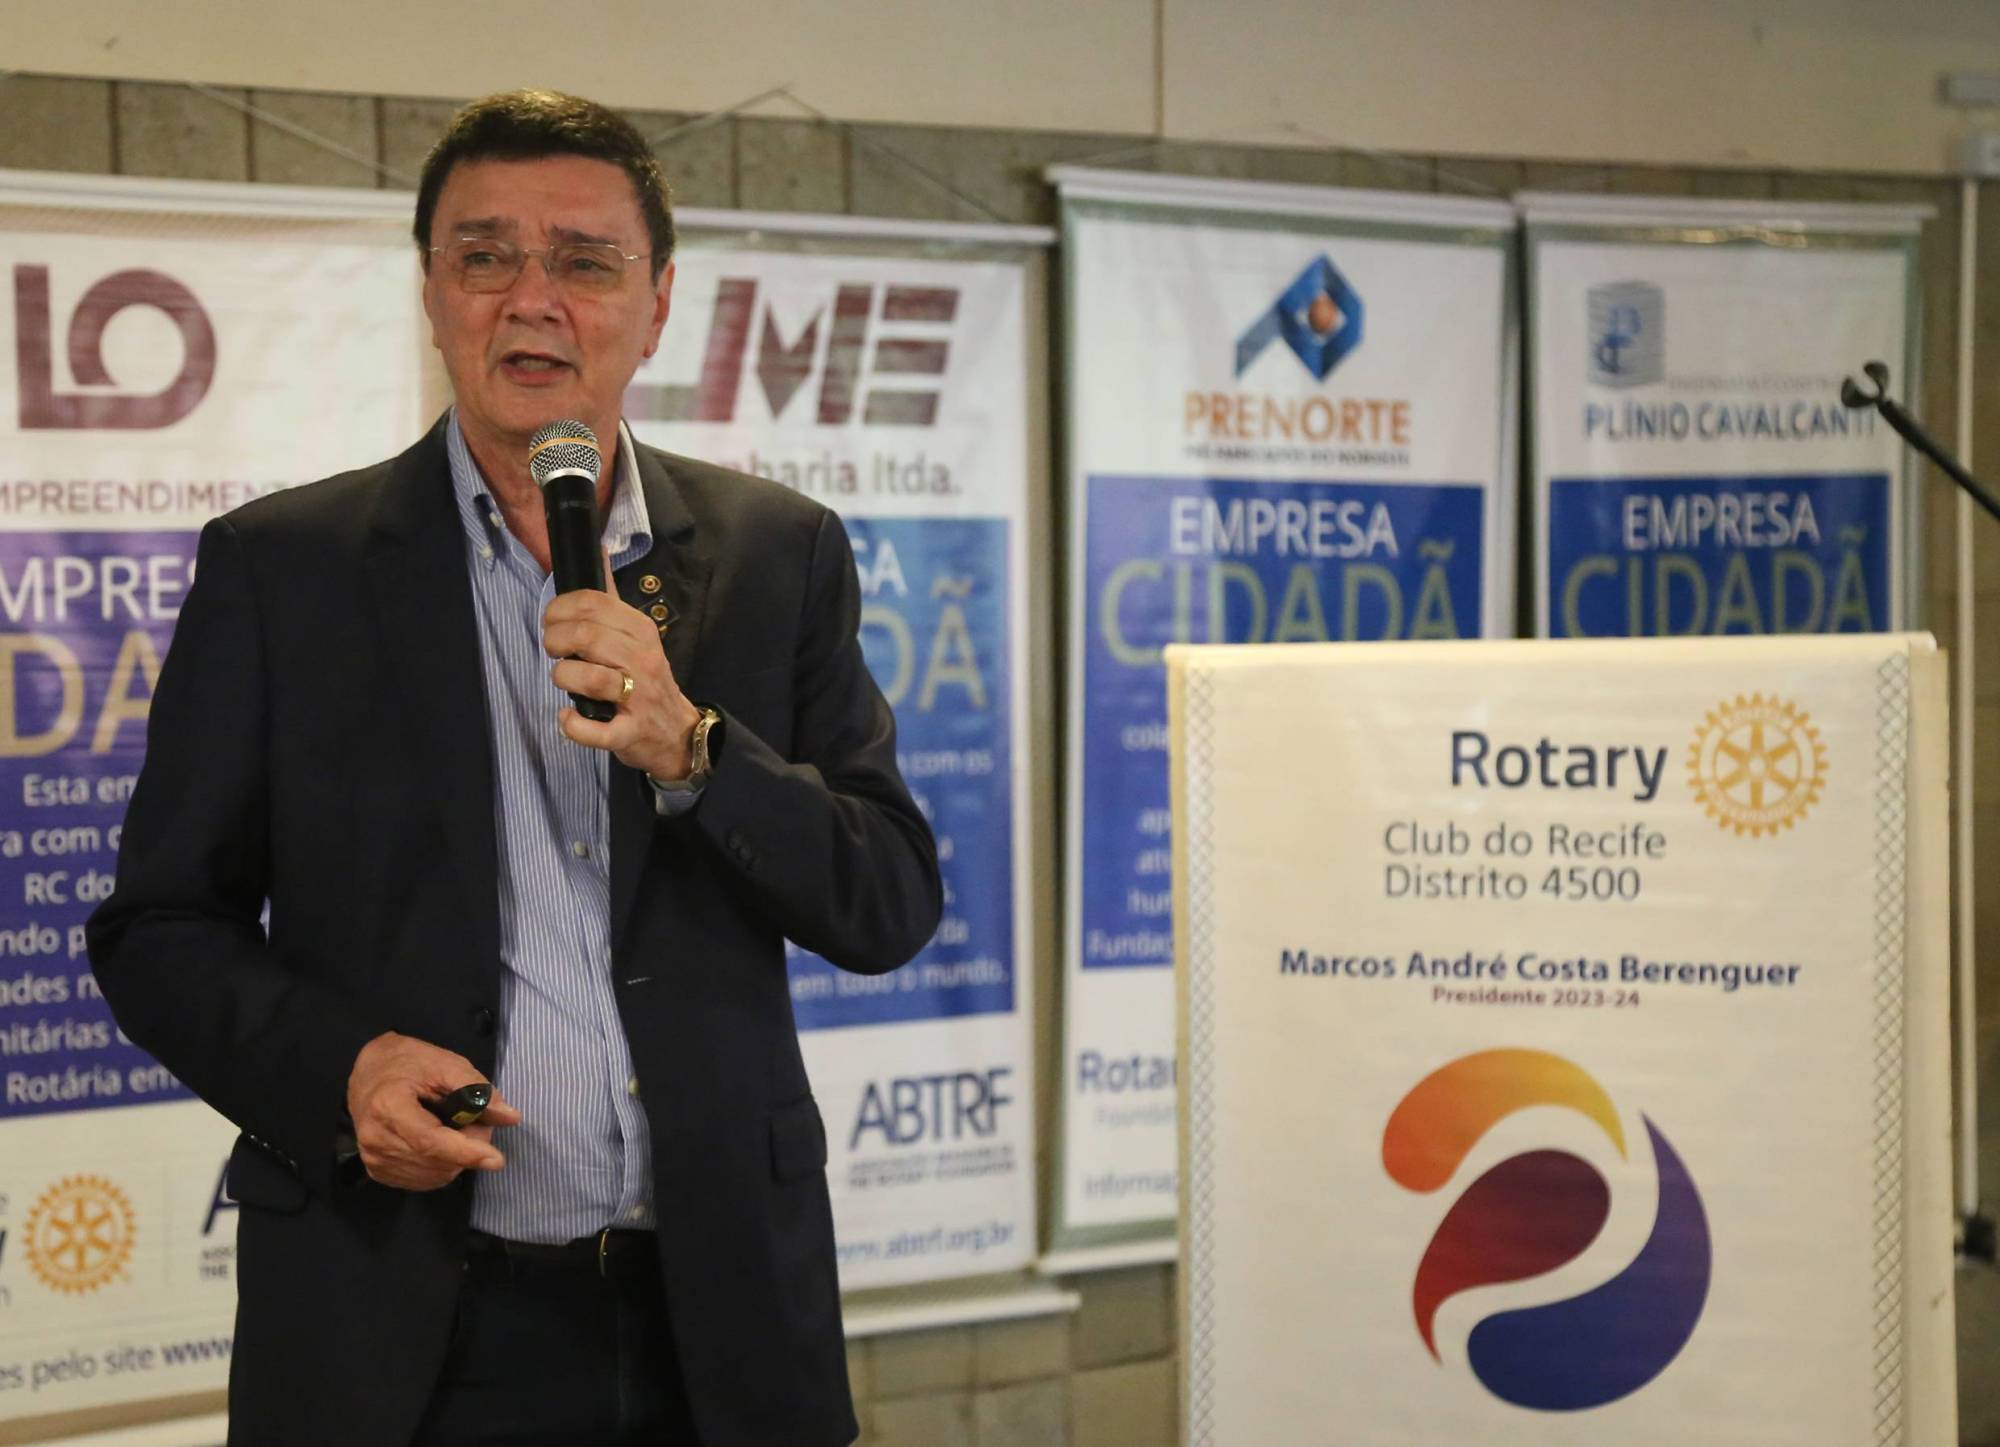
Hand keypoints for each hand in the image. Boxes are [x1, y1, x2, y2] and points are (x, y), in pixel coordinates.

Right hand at [345, 1032, 521, 1190]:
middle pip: (437, 1161)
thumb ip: (478, 1090)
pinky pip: (424, 1181)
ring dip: (458, 1158)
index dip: (466, 1152)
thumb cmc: (409, 1063)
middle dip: (469, 1148)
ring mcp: (374, 1158)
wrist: (370, 1071)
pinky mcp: (378, 1171)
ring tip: (457, 1127)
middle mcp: (375, 1139)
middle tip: (479, 1120)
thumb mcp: (446, 1064)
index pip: (430, 1141)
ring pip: (435, 1175)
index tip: (497, 1159)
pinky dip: (443, 1166)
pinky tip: (443, 1142)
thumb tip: (511, 1117)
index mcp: (388, 1107)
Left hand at [543, 559, 701, 779]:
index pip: (593, 603)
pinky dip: (573, 726)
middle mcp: (643, 659)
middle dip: (554, 640)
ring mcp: (639, 698)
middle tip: (553, 650)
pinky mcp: (631, 732)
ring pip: (588, 678)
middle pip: (586, 636)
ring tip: (563, 678)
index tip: (552, 621)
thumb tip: (598, 549)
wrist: (676, 730)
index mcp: (641, 629)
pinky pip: (596, 730)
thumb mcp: (635, 633)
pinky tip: (567, 717)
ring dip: (562, 676)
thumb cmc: (645, 678)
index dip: (559, 609)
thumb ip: (611, 597)